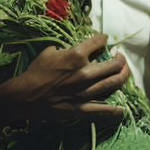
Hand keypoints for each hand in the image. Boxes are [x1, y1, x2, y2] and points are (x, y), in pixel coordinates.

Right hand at [0, 33, 129, 121]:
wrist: (26, 96)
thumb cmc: (36, 72)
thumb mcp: (49, 52)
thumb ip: (65, 48)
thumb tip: (73, 48)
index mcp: (76, 56)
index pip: (98, 42)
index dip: (103, 38)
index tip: (104, 39)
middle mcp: (85, 73)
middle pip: (114, 64)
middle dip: (121, 59)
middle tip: (120, 58)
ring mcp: (86, 92)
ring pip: (113, 83)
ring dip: (123, 76)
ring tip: (124, 72)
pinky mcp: (82, 108)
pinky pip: (103, 110)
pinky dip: (114, 110)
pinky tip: (121, 109)